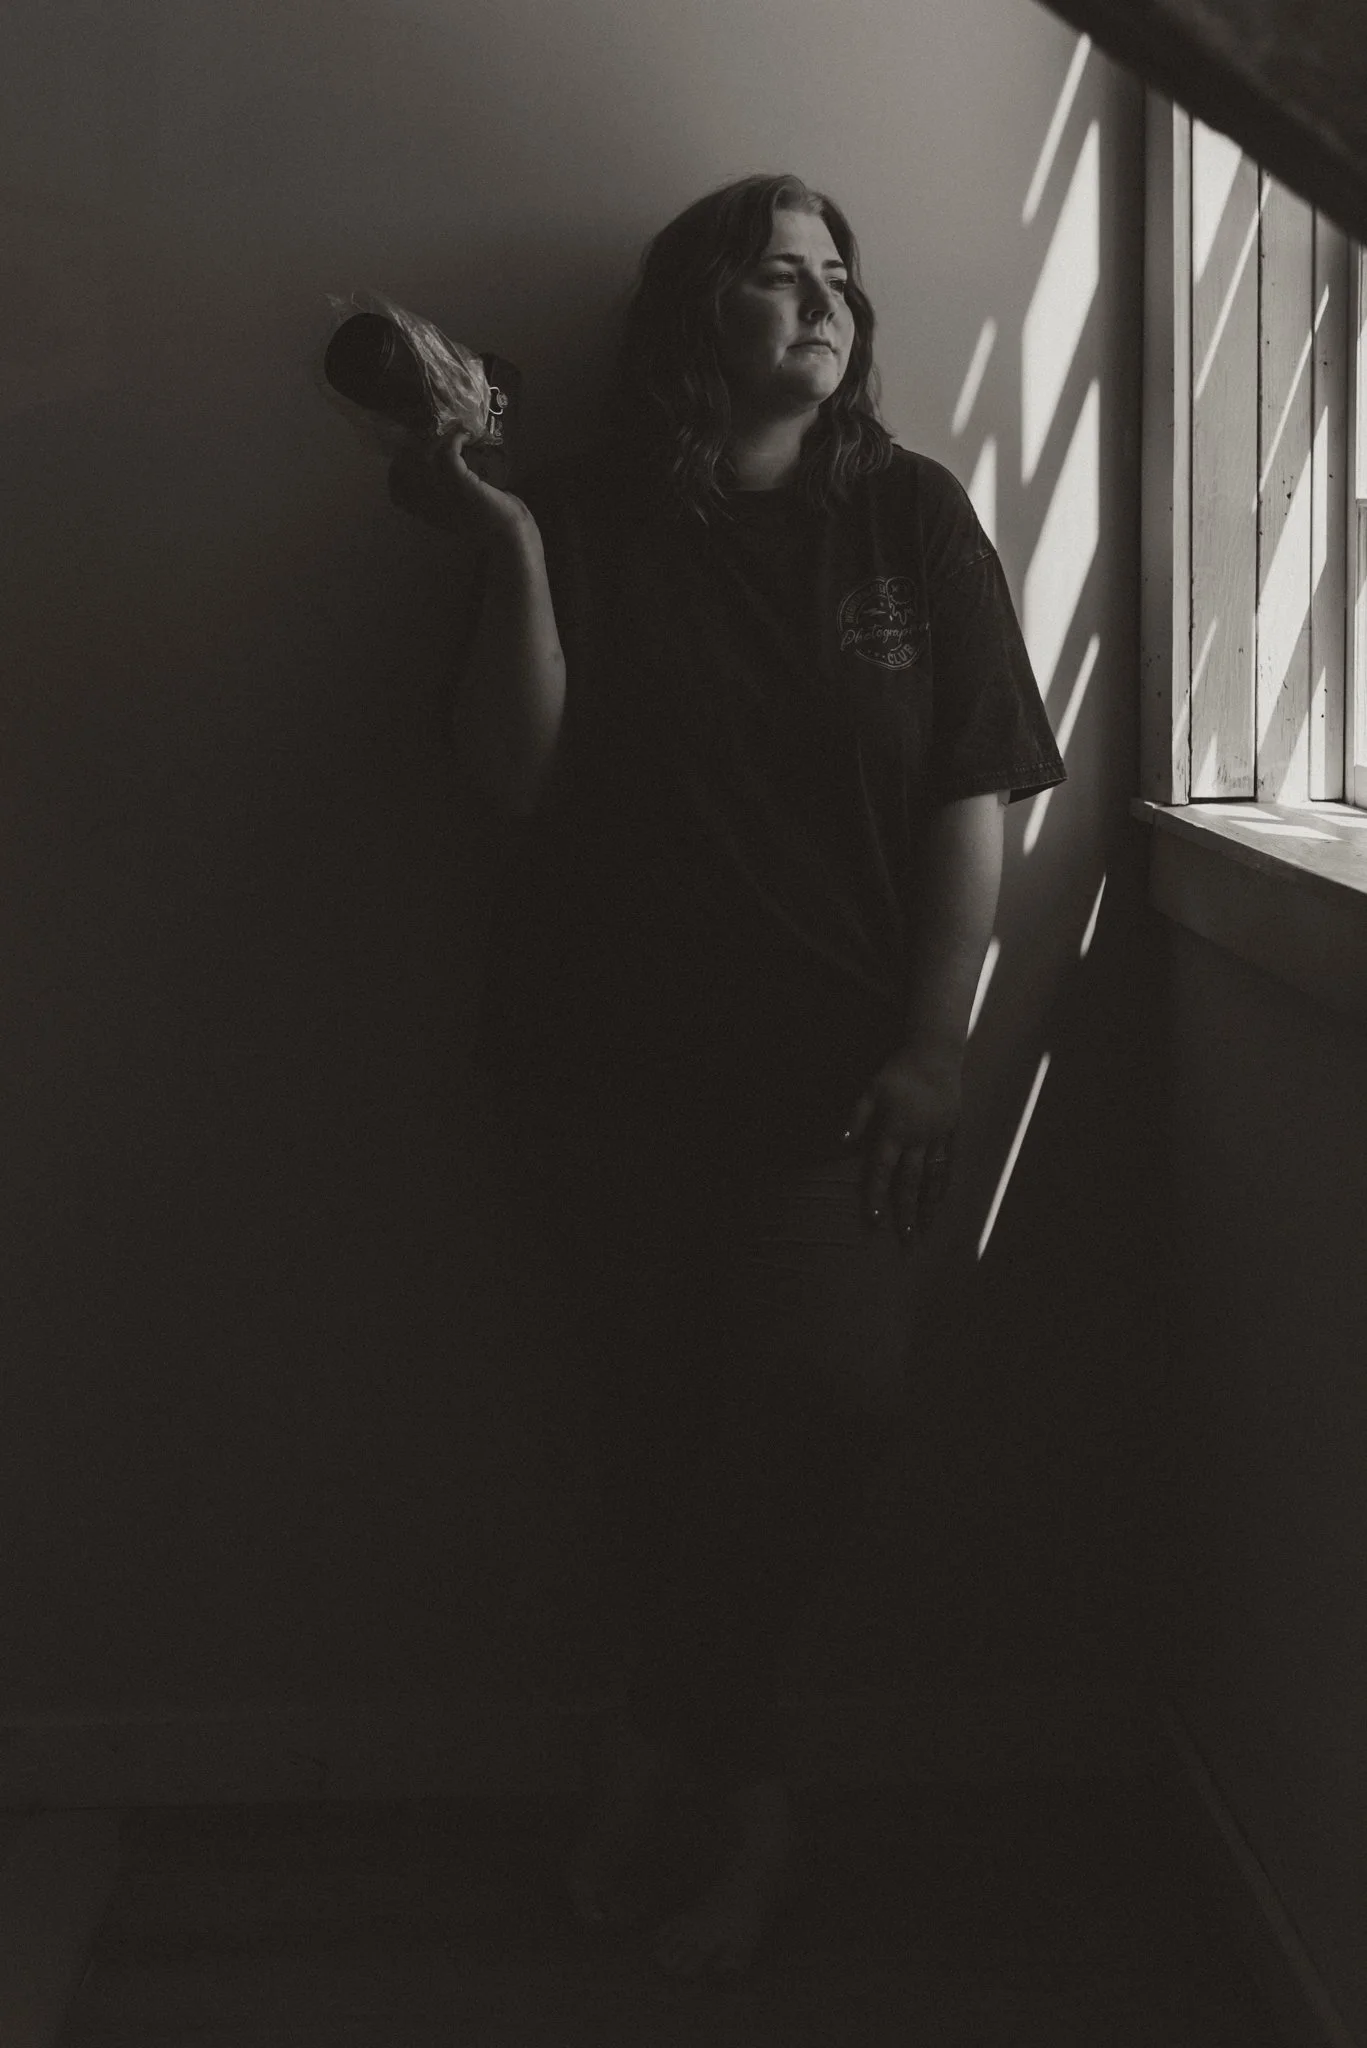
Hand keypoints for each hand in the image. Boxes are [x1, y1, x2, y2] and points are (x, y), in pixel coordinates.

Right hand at [388, 426, 531, 543]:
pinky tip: (466, 436)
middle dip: (416, 446)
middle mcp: (428, 505)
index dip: (399, 470)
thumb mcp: (459, 513)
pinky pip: (447, 451)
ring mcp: (443, 493)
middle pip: (404, 467)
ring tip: (453, 436)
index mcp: (426, 515)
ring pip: (423, 455)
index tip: (414, 455)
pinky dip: (456, 438)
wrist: (509, 534)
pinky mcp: (460, 483)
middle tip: (437, 438)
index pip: (396, 491)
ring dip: (438, 439)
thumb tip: (440, 468)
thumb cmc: (489, 522)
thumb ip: (445, 498)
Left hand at [842, 1045, 960, 1243]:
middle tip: (905, 1238)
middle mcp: (918, 1138)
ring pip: (933, 1176)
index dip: (877, 1194)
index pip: (883, 1170)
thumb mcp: (871, 1090)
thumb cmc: (898, 1071)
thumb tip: (840, 1143)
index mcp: (895, 1130)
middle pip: (910, 1181)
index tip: (875, 1219)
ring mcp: (938, 1136)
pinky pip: (949, 1161)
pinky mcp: (952, 1130)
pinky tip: (941, 1198)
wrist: (935, 1054)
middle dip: (906, 1211)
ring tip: (926, 1227)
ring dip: (928, 1204)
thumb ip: (857, 1118)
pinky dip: (945, 1181)